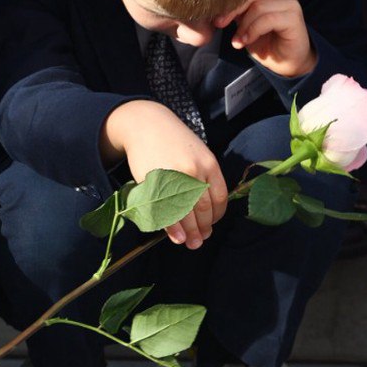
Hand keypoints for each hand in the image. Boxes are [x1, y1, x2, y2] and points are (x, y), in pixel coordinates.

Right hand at [101, 101, 228, 248]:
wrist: (146, 124)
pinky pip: (166, 210)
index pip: (219, 198)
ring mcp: (174, 178)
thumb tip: (206, 211)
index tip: (211, 224)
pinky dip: (172, 227)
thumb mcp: (197, 154)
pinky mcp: (155, 183)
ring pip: (186, 213)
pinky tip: (175, 236)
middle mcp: (194, 172)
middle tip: (201, 240)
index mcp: (209, 165)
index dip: (216, 216)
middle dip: (203, 229)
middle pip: (203, 209)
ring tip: (190, 243)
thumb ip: (204, 177)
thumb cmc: (174, 141)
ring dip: (189, 232)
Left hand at [214, 0, 316, 77]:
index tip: (216, 19)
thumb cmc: (268, 44)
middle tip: (220, 25)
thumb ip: (238, 13)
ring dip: (244, 26)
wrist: (288, 64)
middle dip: (233, 11)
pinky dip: (253, 31)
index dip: (229, 3)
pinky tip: (246, 41)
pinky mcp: (294, 18)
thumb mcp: (247, 25)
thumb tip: (217, 5)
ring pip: (258, 7)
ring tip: (237, 41)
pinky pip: (267, 19)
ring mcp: (290, 4)